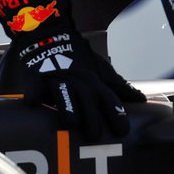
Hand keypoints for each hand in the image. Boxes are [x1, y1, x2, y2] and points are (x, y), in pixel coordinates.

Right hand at [11, 26, 144, 142]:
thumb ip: (118, 86)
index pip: (108, 97)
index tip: (122, 130)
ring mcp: (56, 77)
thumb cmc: (77, 58)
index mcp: (94, 79)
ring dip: (68, 107)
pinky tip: (33, 103)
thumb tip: (140, 99)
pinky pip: (34, 87)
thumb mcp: (101, 69)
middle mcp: (78, 79)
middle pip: (87, 97)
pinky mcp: (35, 76)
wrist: (49, 36)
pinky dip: (33, 95)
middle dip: (92, 117)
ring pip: (64, 92)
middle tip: (95, 137)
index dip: (116, 113)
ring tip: (71, 124)